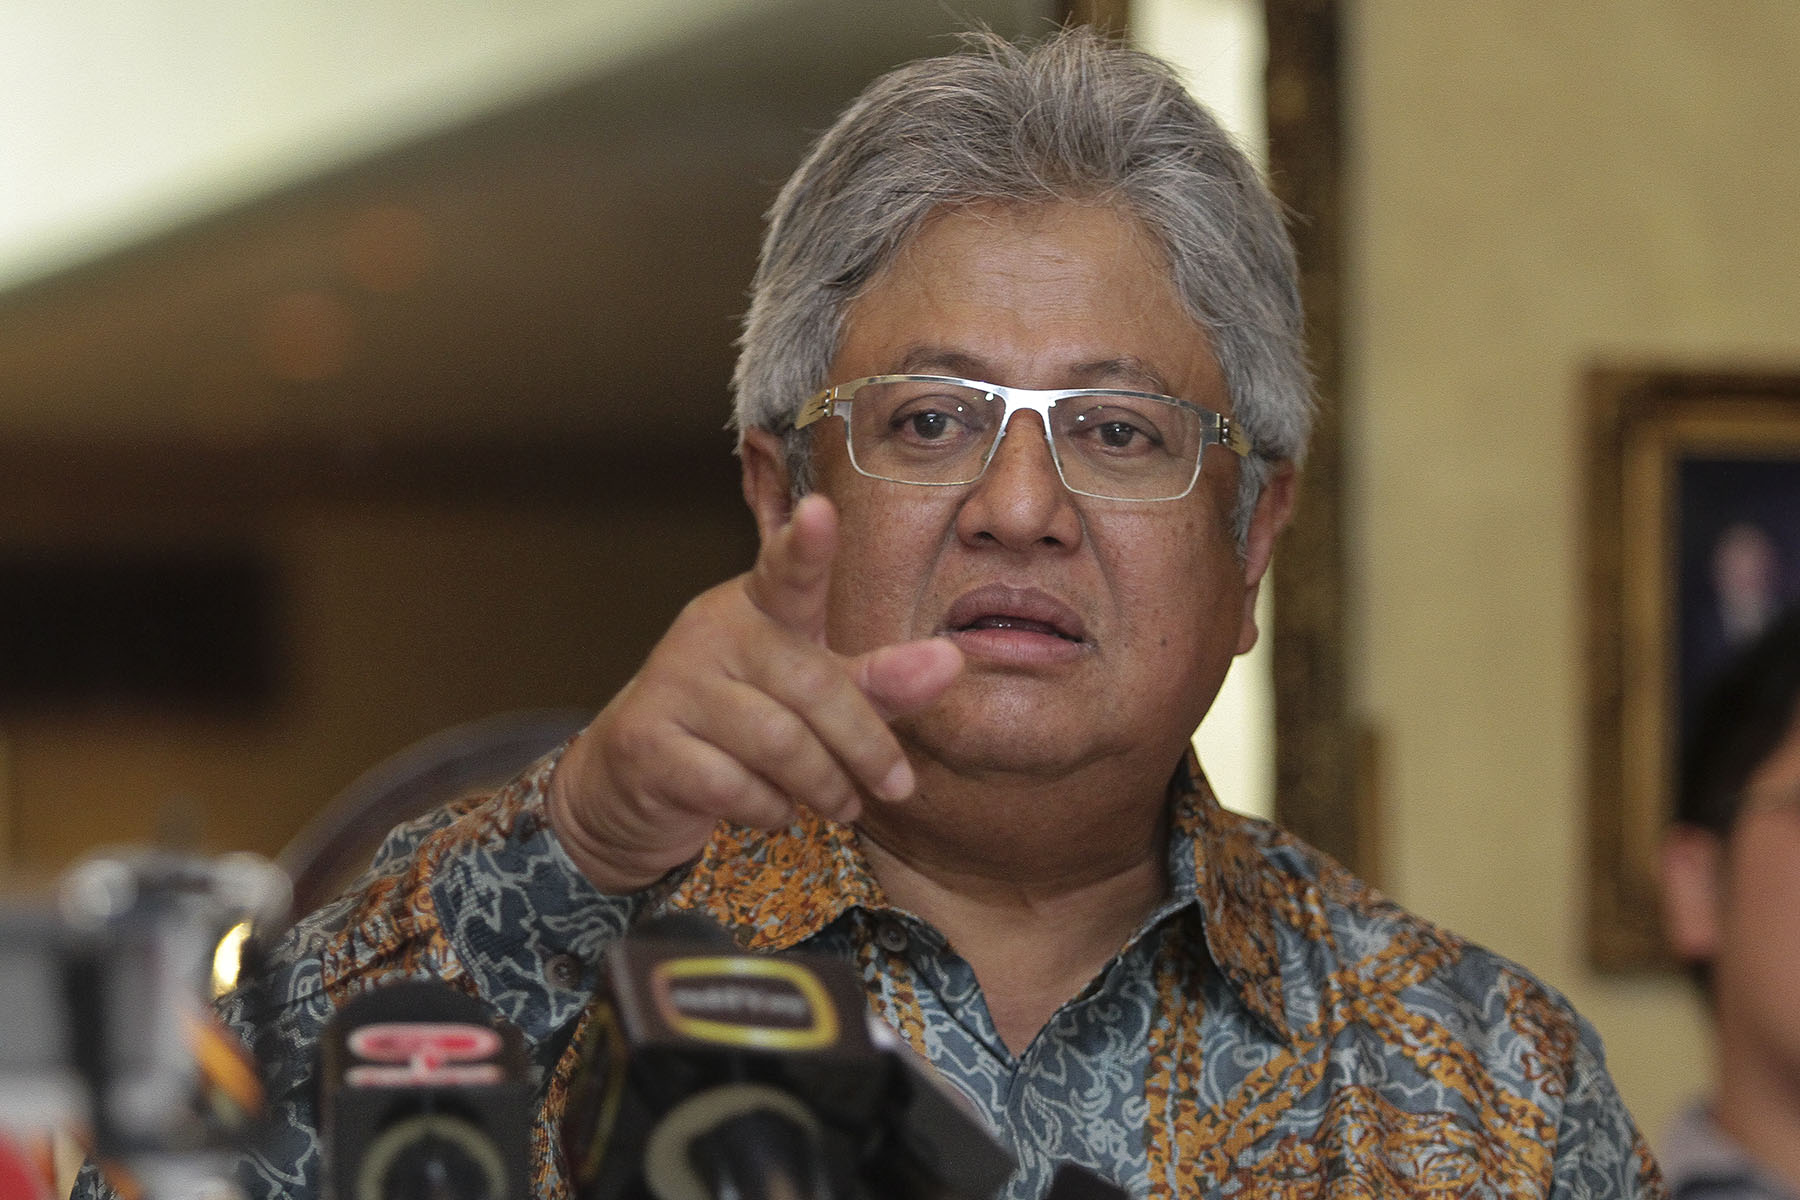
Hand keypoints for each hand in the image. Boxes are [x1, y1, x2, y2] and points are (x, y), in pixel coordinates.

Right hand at [546, 494, 963, 893]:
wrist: (632, 779)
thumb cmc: (741, 722)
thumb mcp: (812, 696)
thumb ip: (876, 681)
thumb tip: (951, 662)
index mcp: (757, 605)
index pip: (786, 570)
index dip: (806, 545)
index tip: (821, 511)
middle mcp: (711, 630)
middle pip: (811, 684)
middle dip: (864, 744)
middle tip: (895, 784)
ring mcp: (673, 683)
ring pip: (777, 741)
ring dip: (824, 785)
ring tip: (842, 804)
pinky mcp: (647, 742)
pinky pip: (733, 785)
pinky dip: (771, 808)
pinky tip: (774, 808)